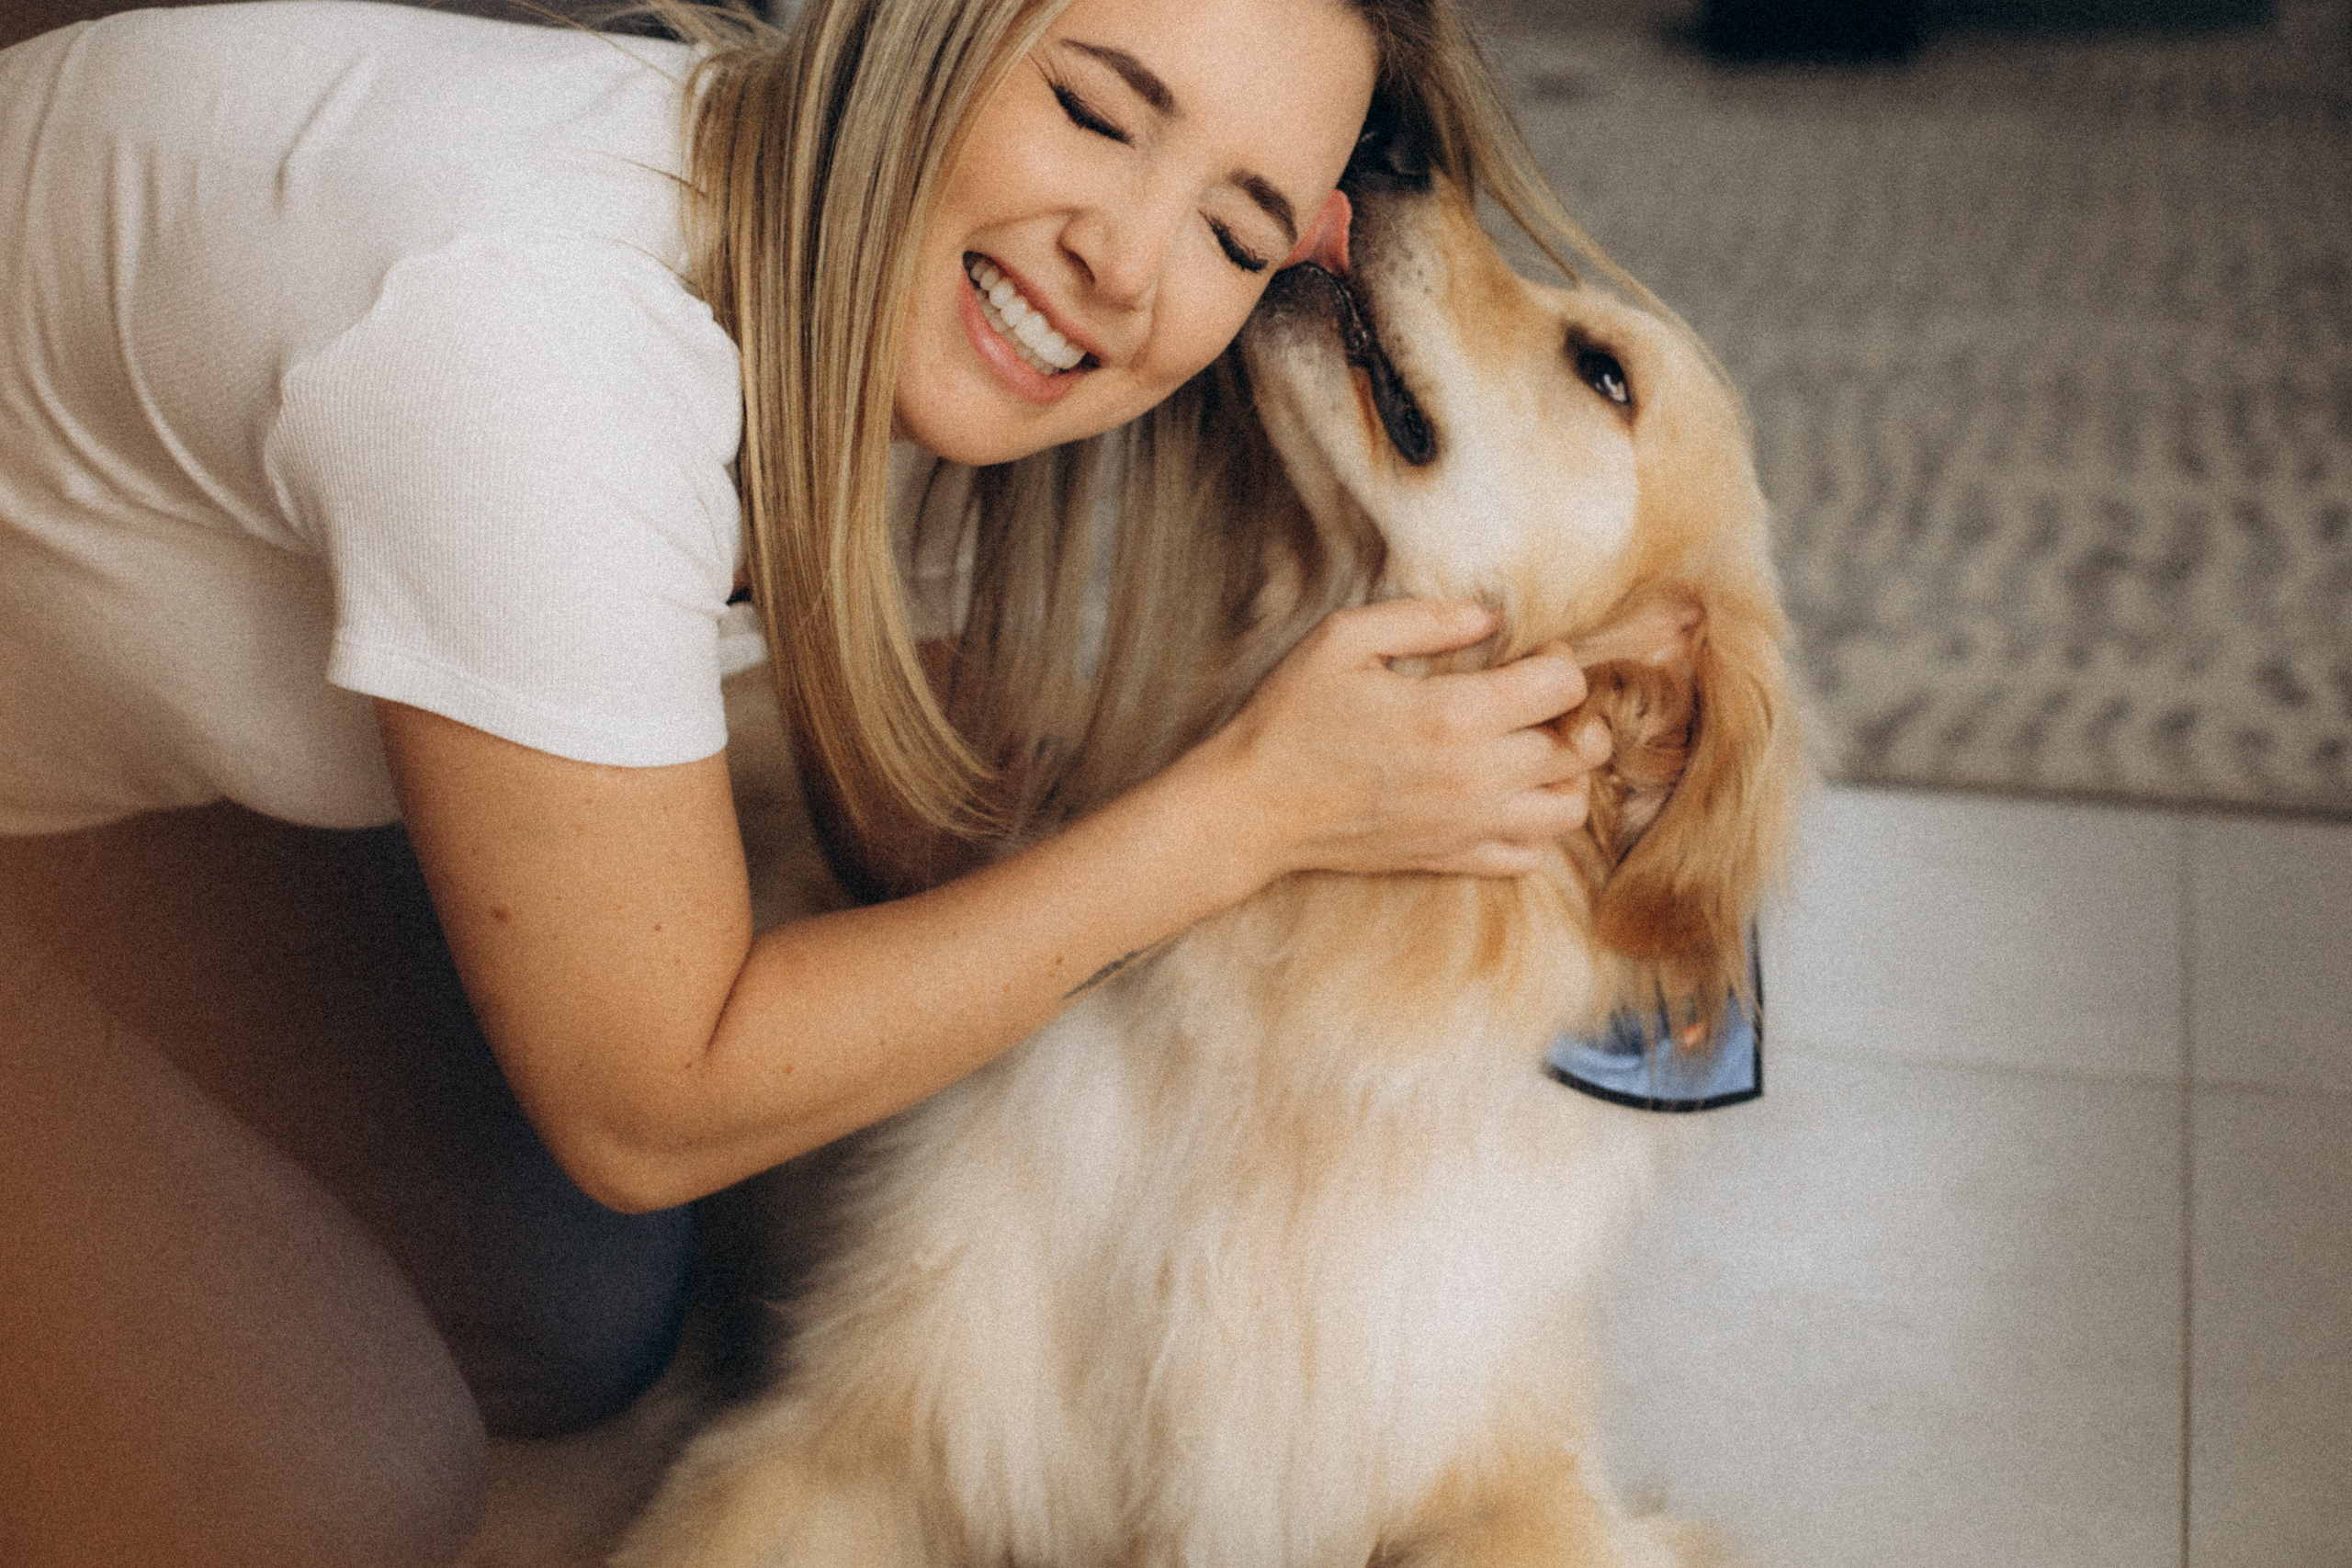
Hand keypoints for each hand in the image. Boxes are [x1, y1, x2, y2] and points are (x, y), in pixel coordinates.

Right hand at [1194, 599, 1606, 879]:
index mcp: (1455, 715)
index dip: (1561, 662)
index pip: (1565, 688)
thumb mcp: (1344, 639)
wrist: (1253, 807)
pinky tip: (1505, 797)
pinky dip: (1534, 827)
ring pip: (1570, 808)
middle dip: (1575, 715)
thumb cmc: (1291, 717)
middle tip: (1539, 700)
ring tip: (1531, 750)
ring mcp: (1468, 826)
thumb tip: (1491, 615)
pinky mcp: (1451, 859)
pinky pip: (1530, 855)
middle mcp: (1477, 777)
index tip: (1533, 655)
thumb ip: (1427, 619)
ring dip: (1565, 775)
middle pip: (1581, 749)